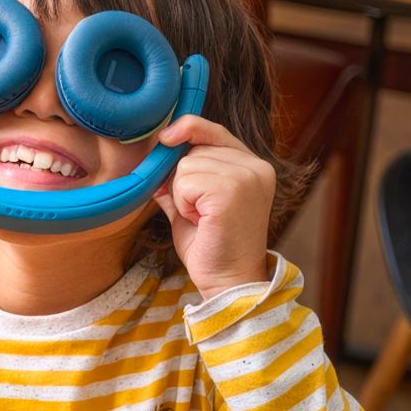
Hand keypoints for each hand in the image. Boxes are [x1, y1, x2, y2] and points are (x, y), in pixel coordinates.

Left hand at [152, 115, 275, 298]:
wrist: (227, 281)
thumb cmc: (211, 246)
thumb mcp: (192, 205)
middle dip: (182, 181)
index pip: (215, 131)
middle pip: (193, 150)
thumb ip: (179, 180)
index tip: (166, 137)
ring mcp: (246, 177)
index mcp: (253, 166)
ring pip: (185, 165)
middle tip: (199, 213)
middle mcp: (256, 167)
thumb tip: (155, 159)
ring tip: (202, 218)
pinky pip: (184, 182)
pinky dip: (182, 204)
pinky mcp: (231, 190)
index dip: (188, 128)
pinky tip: (200, 221)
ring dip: (182, 196)